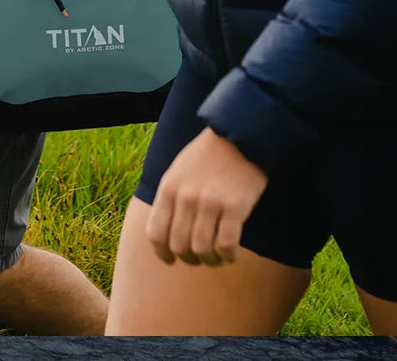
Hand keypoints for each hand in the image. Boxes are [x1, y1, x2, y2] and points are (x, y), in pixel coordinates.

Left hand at [146, 127, 267, 266]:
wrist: (241, 135)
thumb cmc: (209, 156)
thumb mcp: (178, 171)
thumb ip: (171, 199)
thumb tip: (166, 232)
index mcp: (168, 189)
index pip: (155, 233)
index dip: (162, 253)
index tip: (171, 260)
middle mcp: (186, 197)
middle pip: (179, 246)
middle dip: (190, 259)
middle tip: (201, 258)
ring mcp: (210, 202)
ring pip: (202, 249)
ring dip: (210, 260)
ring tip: (218, 258)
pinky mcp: (235, 206)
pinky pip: (226, 244)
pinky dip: (228, 256)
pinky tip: (232, 255)